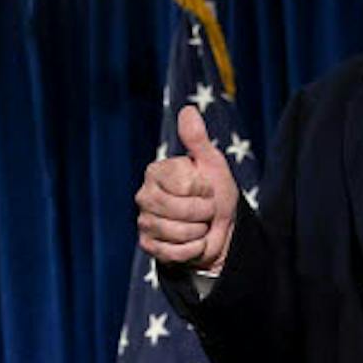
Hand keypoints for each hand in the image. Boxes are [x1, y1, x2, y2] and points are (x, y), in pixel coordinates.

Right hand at [136, 106, 242, 273]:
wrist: (218, 229)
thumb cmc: (214, 192)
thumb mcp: (211, 164)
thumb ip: (197, 139)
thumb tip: (187, 109)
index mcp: (156, 172)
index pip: (185, 185)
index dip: (205, 190)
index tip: (207, 188)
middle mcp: (144, 196)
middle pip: (181, 211)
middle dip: (204, 213)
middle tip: (205, 210)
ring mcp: (144, 222)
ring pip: (178, 233)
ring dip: (199, 233)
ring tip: (198, 226)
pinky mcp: (148, 246)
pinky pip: (174, 253)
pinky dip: (192, 250)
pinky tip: (192, 242)